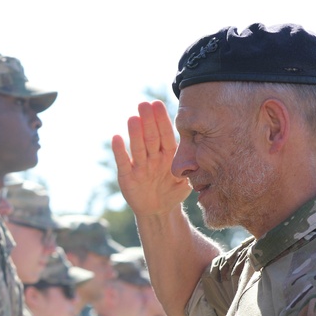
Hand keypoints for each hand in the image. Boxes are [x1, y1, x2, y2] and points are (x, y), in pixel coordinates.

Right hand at [110, 101, 191, 217]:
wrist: (158, 211)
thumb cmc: (173, 191)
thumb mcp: (186, 182)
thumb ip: (190, 170)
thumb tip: (199, 158)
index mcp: (168, 156)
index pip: (166, 135)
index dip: (162, 121)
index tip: (158, 105)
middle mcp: (153, 157)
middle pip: (151, 137)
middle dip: (148, 121)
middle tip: (144, 104)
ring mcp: (140, 166)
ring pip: (138, 147)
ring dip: (135, 133)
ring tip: (133, 118)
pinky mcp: (127, 177)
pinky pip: (123, 162)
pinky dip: (119, 151)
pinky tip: (116, 138)